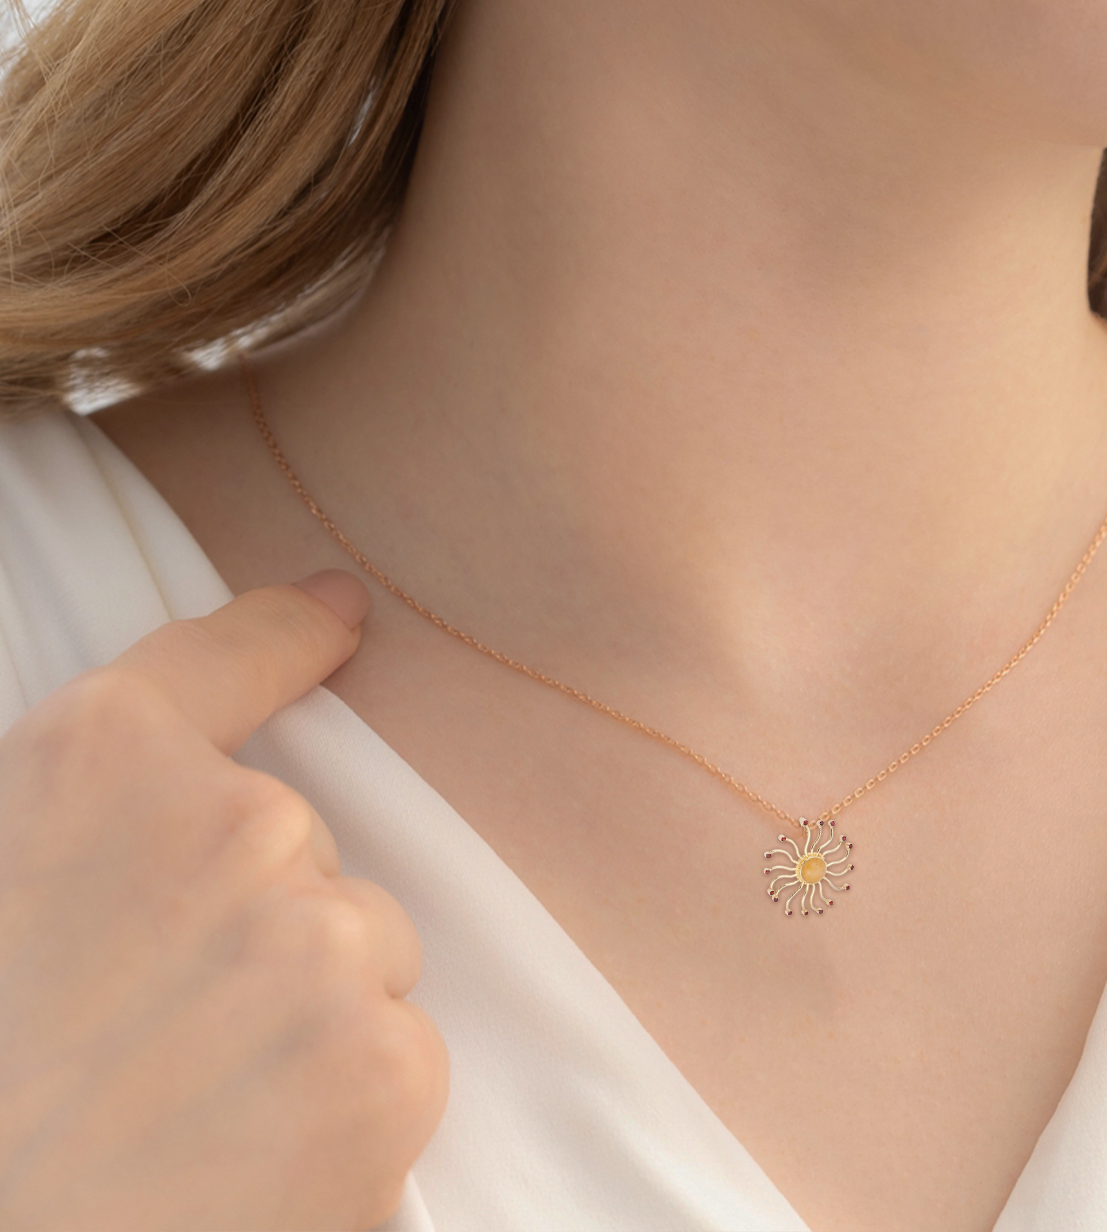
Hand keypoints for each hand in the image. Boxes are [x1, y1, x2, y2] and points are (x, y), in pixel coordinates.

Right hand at [0, 570, 447, 1230]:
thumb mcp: (1, 869)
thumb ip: (83, 816)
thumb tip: (174, 788)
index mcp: (102, 767)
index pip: (224, 659)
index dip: (286, 632)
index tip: (338, 611)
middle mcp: (237, 827)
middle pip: (303, 851)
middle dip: (255, 924)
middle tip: (156, 1032)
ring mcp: (321, 943)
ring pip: (360, 950)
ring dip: (305, 1015)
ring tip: (194, 1110)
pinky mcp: (385, 1064)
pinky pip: (397, 1049)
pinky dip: (344, 1106)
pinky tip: (249, 1165)